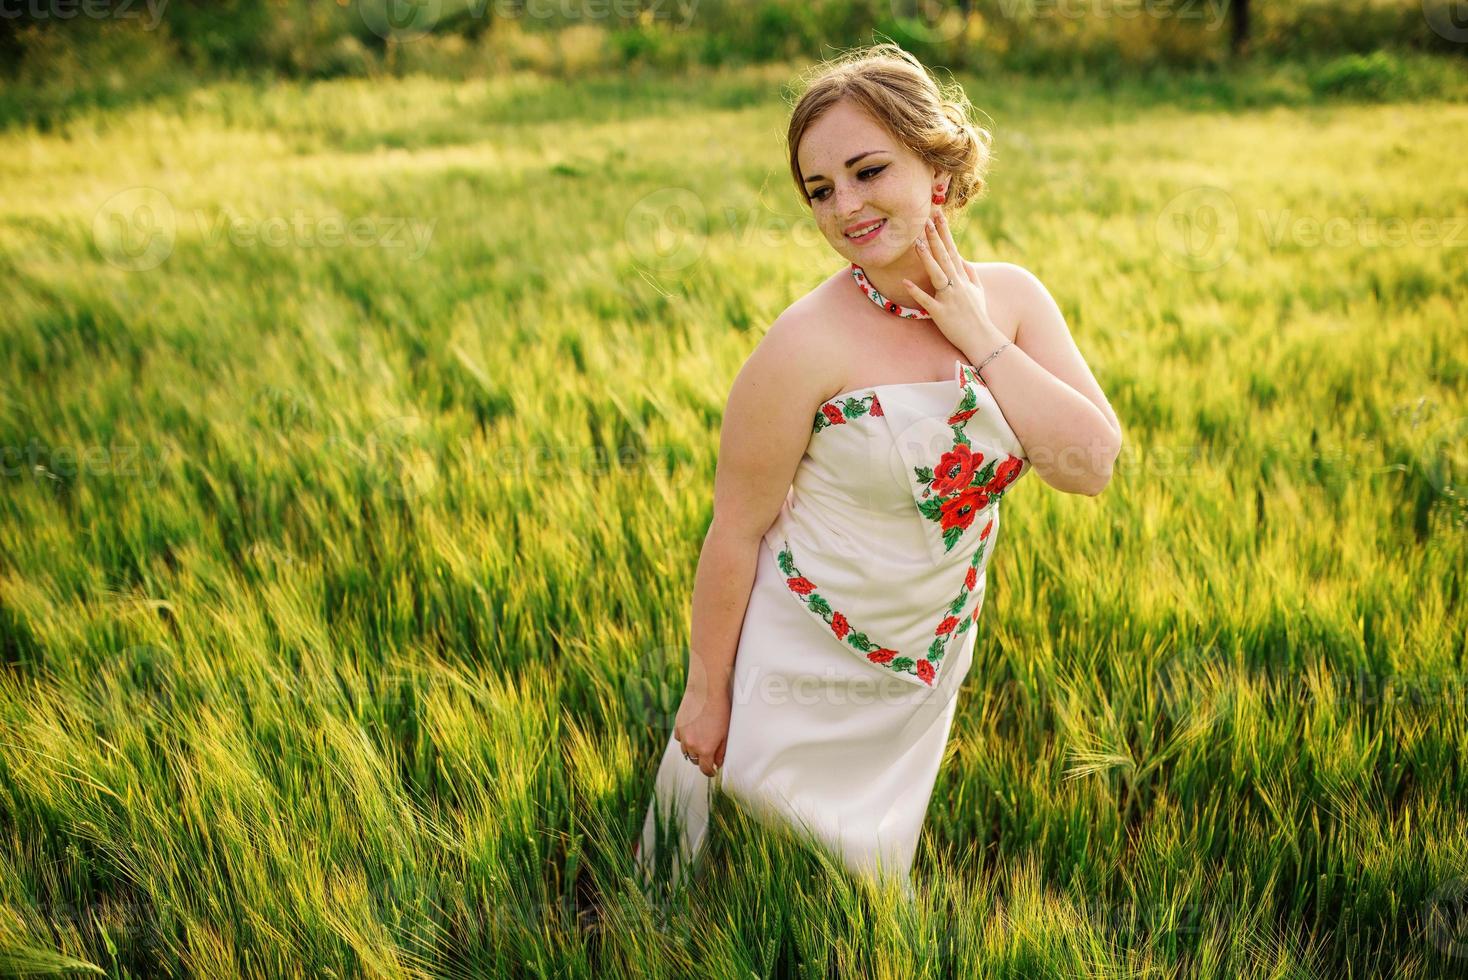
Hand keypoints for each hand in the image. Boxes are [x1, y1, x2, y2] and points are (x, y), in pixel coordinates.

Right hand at [673, 678, 729, 777]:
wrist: (706, 690)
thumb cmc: (721, 710)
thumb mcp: (726, 733)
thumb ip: (721, 751)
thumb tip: (718, 763)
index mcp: (705, 749)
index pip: (705, 770)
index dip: (710, 772)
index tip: (713, 771)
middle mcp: (691, 745)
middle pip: (695, 760)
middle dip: (702, 759)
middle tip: (710, 755)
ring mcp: (682, 735)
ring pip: (685, 750)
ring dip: (692, 750)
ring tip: (701, 742)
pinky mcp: (677, 725)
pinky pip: (679, 738)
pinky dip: (685, 738)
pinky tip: (693, 732)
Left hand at [905, 211, 1003, 352]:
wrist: (982, 338)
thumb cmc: (978, 315)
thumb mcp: (978, 291)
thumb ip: (970, 273)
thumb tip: (962, 258)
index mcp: (963, 278)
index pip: (953, 250)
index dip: (945, 233)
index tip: (939, 216)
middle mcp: (956, 285)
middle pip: (944, 257)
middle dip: (935, 238)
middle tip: (926, 221)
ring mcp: (949, 298)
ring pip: (937, 274)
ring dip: (927, 258)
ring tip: (917, 243)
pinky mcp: (940, 313)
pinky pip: (926, 301)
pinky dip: (916, 292)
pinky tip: (905, 282)